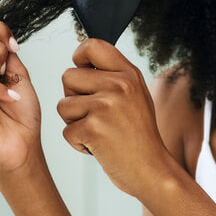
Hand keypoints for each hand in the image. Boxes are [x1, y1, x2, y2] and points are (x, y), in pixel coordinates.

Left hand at [57, 39, 175, 197]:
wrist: (152, 169)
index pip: (92, 46)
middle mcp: (118, 85)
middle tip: (94, 114)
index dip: (79, 58)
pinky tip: (98, 146)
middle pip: (68, 76)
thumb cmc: (140, 136)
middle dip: (73, 97)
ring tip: (99, 131)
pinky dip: (78, 143)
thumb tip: (81, 63)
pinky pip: (66, 131)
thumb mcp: (136, 95)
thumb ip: (113, 76)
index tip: (82, 73)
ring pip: (63, 105)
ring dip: (74, 122)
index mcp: (128, 74)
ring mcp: (105, 106)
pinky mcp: (93, 128)